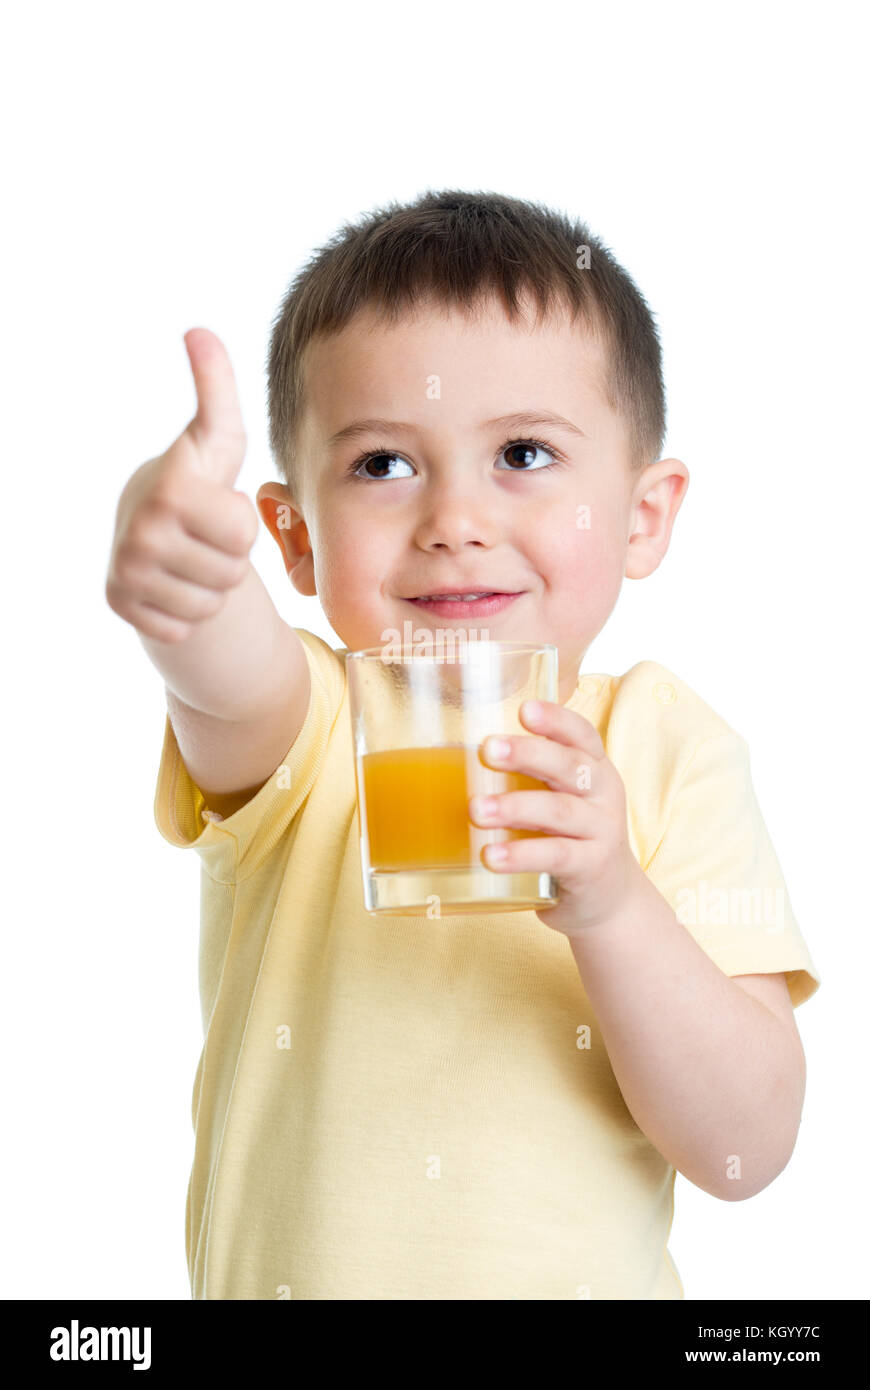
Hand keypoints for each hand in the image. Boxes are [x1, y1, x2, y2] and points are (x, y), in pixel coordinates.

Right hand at [105, 328, 258, 642]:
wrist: (148, 529)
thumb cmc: (199, 481)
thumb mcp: (218, 439)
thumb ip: (216, 388)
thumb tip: (199, 329)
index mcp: (169, 488)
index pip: (241, 531)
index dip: (239, 522)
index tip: (215, 504)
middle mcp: (139, 531)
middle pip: (230, 572)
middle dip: (228, 557)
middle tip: (204, 537)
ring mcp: (127, 571)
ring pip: (210, 605)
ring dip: (210, 586)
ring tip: (191, 558)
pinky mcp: (122, 606)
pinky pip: (184, 627)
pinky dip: (185, 612)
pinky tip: (172, 583)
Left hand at [469, 699, 643, 934]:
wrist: (608, 897)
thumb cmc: (568, 836)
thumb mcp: (555, 799)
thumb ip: (520, 777)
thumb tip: (443, 754)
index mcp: (593, 768)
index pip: (580, 734)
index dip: (555, 719)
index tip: (525, 709)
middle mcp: (602, 794)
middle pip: (568, 765)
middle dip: (527, 754)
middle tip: (487, 749)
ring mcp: (601, 831)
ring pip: (557, 811)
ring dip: (514, 807)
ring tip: (476, 809)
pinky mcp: (591, 867)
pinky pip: (555, 856)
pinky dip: (521, 854)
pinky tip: (491, 854)